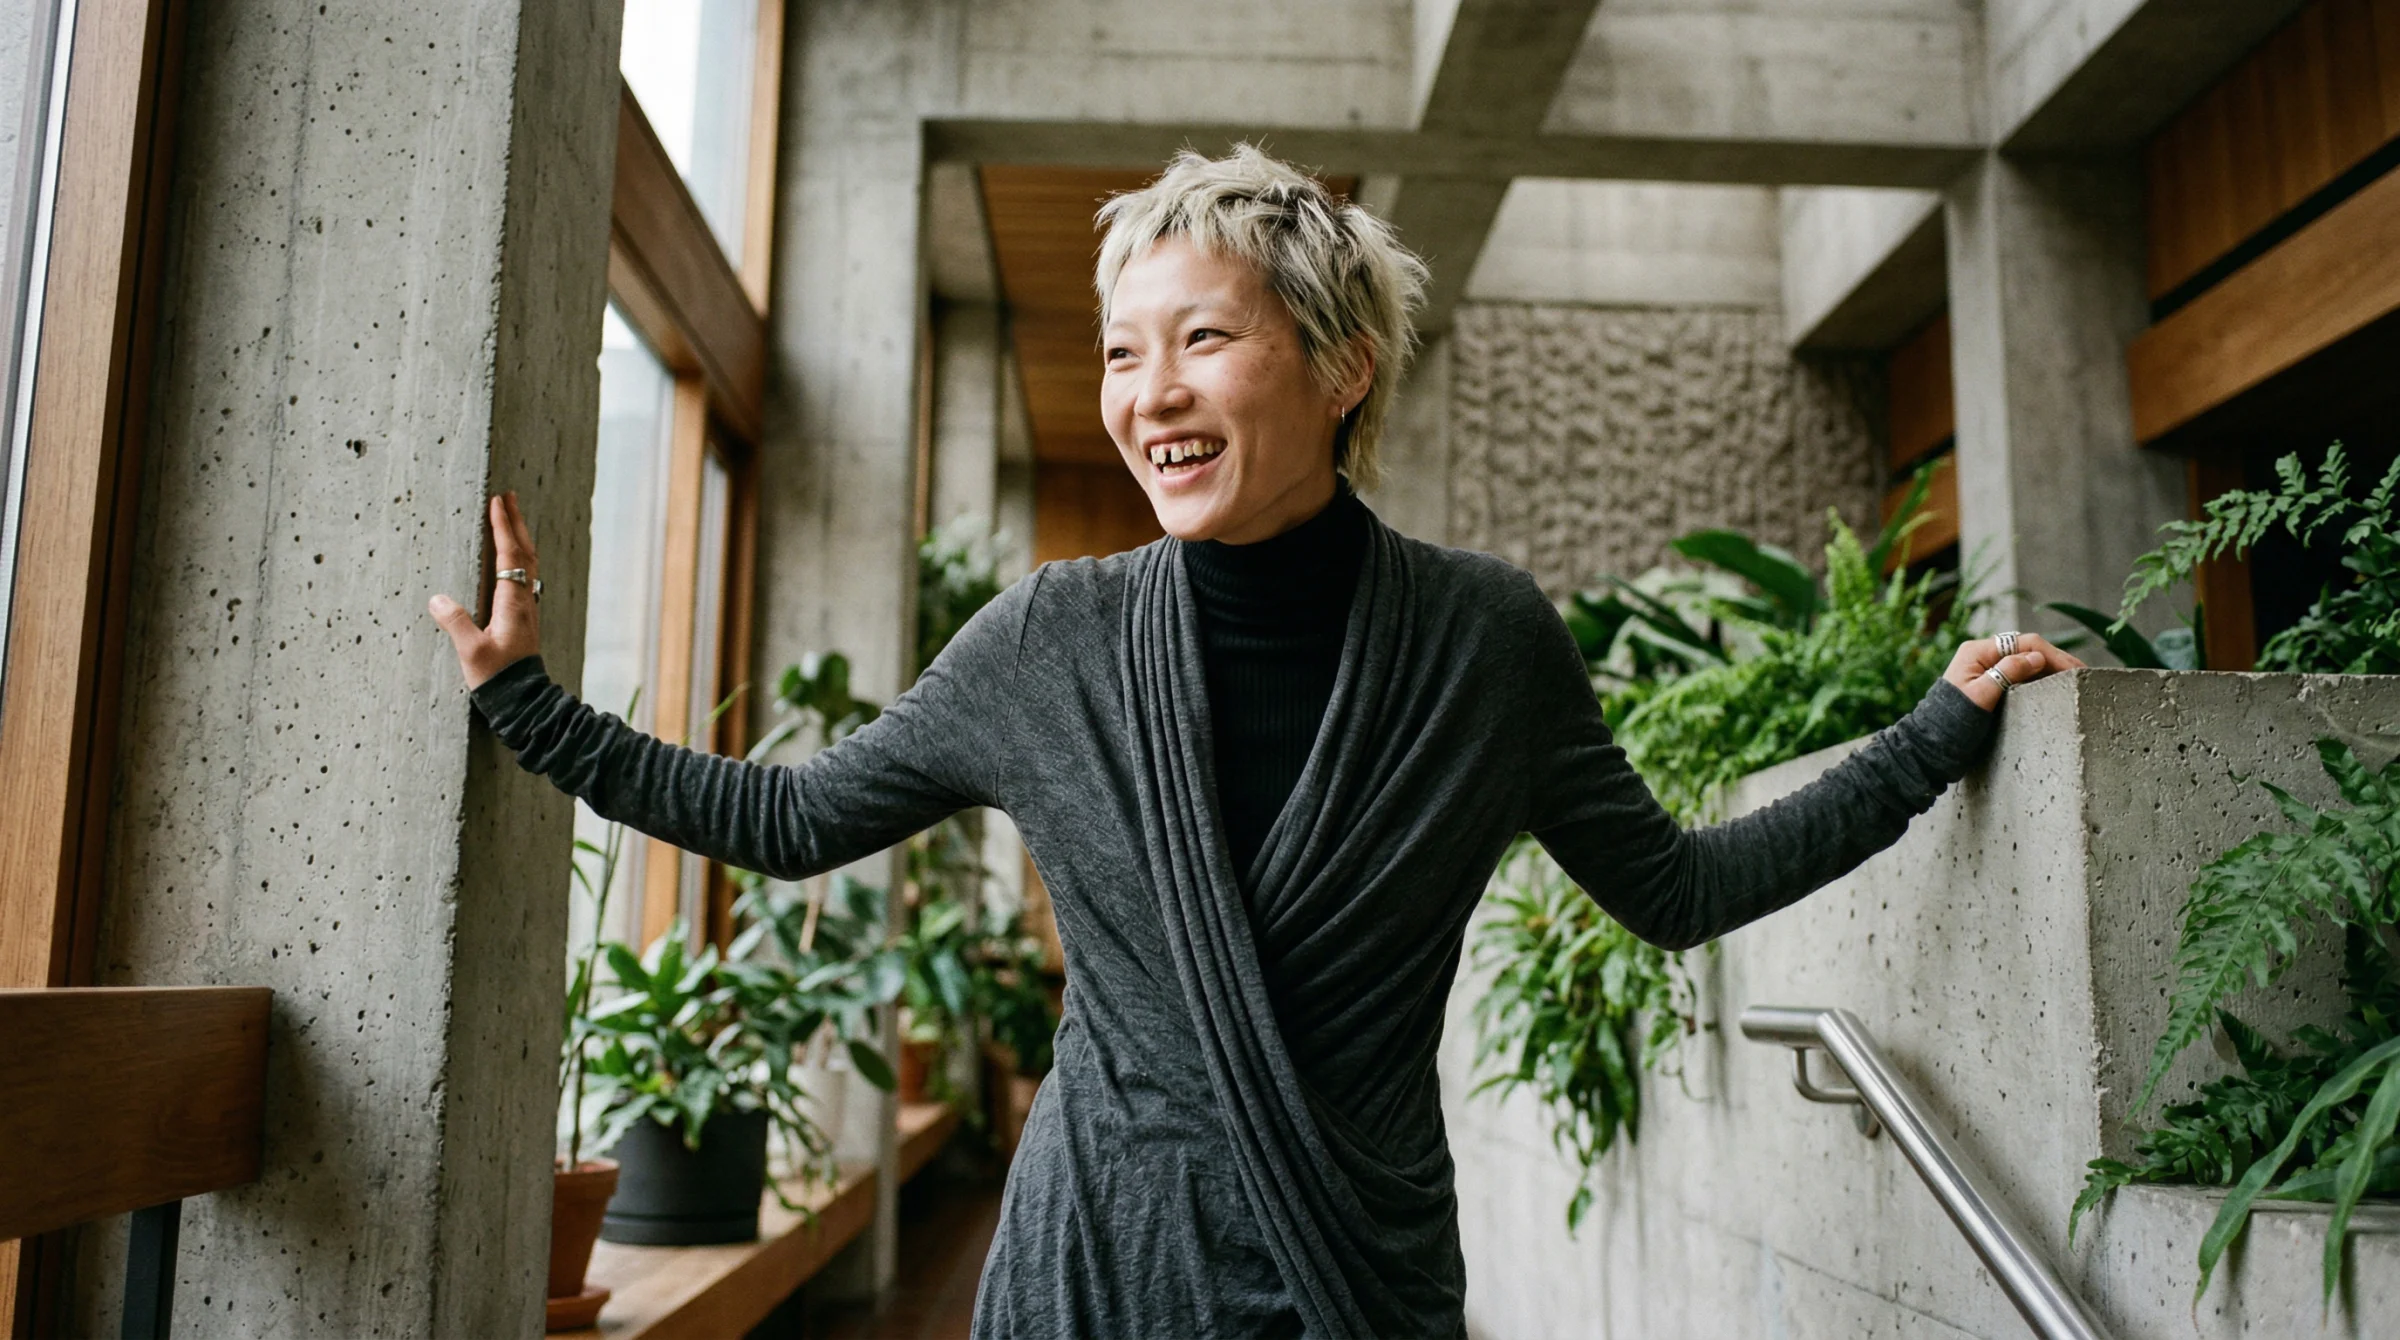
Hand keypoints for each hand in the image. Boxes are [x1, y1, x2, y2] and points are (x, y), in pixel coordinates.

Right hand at [430, 492, 541, 689]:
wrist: (523, 700)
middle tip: (508, 496)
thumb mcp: (471, 652)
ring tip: (512, 517)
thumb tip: (436, 599)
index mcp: (512, 603)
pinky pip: (525, 577)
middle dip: (516, 522)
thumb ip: (455, 624)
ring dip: (520, 537)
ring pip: (528, 564)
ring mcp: (526, 608)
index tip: (497, 501)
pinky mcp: (524, 617)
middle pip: (524, 553)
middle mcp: (523, 601)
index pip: (509, 556)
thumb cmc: (498, 678)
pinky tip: (513, 558)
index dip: (503, 527)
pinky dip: (519, 557)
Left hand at [1944, 632, 2082, 711]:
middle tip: (2083, 673)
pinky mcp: (1989, 684)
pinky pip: (2018, 675)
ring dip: (2049, 668)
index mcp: (1977, 652)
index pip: (2024, 643)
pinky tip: (2054, 686)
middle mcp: (1981, 656)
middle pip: (2027, 649)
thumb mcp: (1981, 696)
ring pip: (2025, 661)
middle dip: (2056, 659)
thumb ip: (2007, 673)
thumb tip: (2037, 657)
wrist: (1929, 745)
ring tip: (2074, 679)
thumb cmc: (1950, 723)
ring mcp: (1985, 670)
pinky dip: (2038, 678)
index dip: (2053, 655)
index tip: (2075, 669)